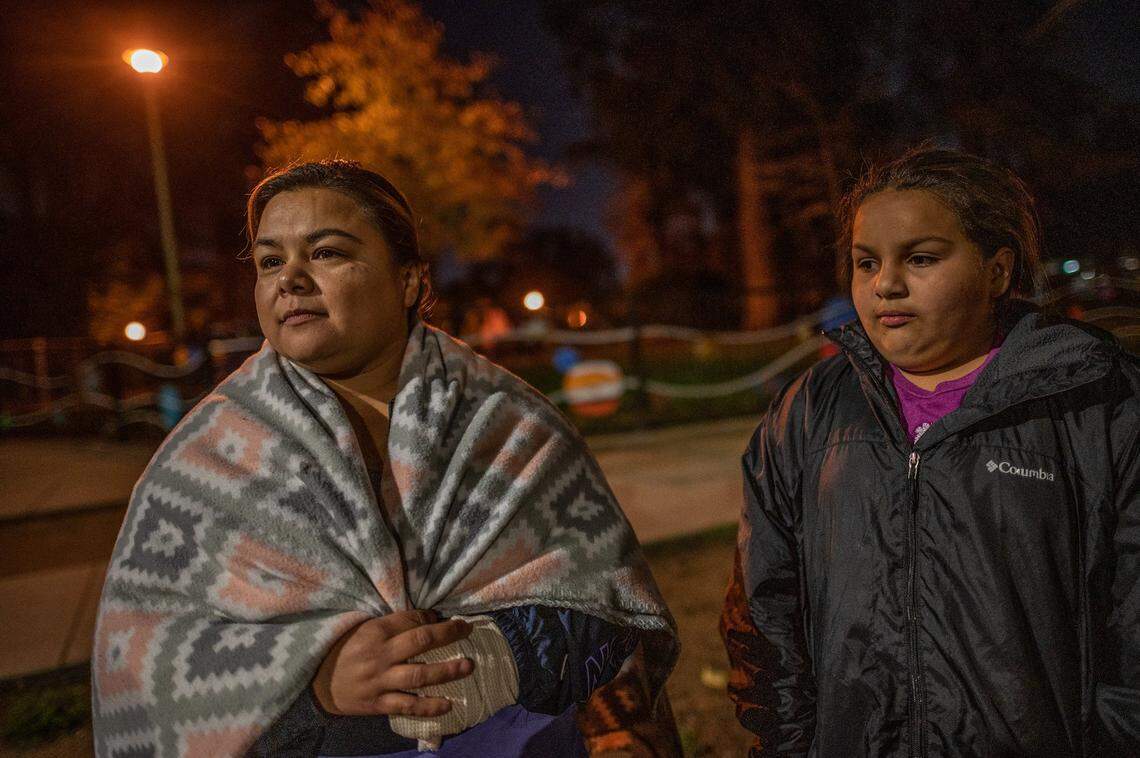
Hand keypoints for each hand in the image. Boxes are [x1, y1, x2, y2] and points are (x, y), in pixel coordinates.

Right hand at [312, 610, 473, 716]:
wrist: (318, 683)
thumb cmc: (346, 650)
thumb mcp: (365, 629)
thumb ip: (393, 626)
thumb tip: (430, 618)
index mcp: (376, 632)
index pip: (411, 620)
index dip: (433, 618)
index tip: (449, 619)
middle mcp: (380, 655)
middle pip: (419, 642)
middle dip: (447, 635)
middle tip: (468, 630)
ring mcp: (380, 681)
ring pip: (418, 675)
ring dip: (446, 671)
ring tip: (467, 666)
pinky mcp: (379, 704)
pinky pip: (407, 706)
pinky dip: (428, 706)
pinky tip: (448, 704)